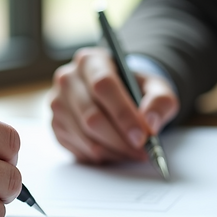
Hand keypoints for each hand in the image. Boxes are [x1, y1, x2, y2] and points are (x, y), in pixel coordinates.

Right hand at [48, 47, 179, 163]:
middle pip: (92, 116)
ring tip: (133, 153)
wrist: (116, 94)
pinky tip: (117, 151)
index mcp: (91, 60)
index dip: (124, 114)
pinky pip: (79, 148)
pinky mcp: (56, 125)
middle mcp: (68, 79)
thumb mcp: (156, 87)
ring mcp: (58, 103)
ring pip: (85, 136)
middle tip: (143, 151)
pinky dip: (102, 156)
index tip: (143, 136)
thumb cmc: (134, 88)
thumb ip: (160, 101)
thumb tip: (151, 123)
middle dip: (120, 139)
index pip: (103, 85)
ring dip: (114, 151)